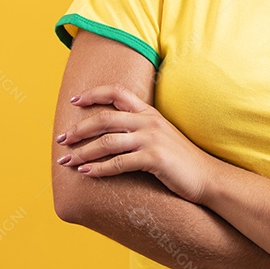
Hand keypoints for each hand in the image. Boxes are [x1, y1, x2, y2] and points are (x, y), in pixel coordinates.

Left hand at [55, 84, 216, 203]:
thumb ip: (139, 128)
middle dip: (79, 129)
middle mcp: (148, 122)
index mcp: (149, 112)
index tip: (74, 101)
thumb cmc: (181, 159)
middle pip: (104, 118)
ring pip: (107, 142)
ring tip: (67, 161)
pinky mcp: (154, 159)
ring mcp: (151, 139)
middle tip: (62, 139)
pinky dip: (99, 169)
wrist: (207, 176)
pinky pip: (118, 163)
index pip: (116, 92)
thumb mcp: (161, 135)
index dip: (93, 94)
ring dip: (83, 152)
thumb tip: (111, 132)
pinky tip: (86, 174)